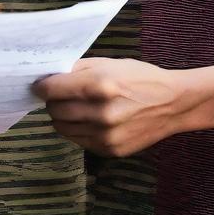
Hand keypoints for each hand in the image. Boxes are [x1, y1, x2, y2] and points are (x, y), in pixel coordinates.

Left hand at [35, 58, 182, 156]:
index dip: (42, 87)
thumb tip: (50, 76)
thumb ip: (78, 70)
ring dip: (63, 117)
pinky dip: (78, 129)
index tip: (40, 85)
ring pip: (63, 128)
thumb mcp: (109, 64)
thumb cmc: (140, 78)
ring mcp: (105, 135)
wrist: (173, 104)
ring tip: (76, 107)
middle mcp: (100, 113)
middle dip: (52, 101)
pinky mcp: (110, 150)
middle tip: (60, 95)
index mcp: (99, 85)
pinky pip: (79, 140)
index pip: (52, 90)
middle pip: (54, 110)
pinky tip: (91, 119)